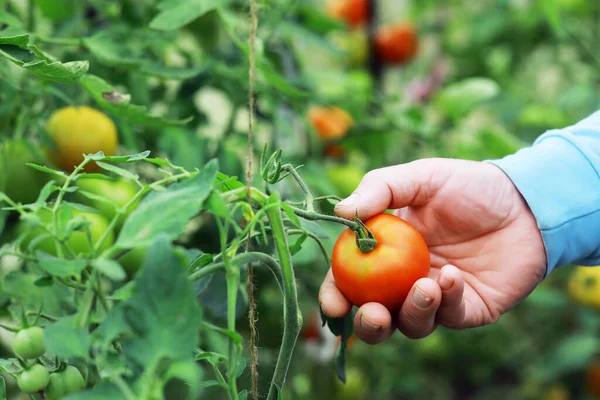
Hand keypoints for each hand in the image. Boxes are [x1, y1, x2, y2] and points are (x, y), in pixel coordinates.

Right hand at [319, 158, 546, 343]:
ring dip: (412, 312)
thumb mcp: (420, 177)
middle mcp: (404, 281)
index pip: (349, 281)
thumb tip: (339, 211)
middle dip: (369, 326)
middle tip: (373, 315)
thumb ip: (379, 189)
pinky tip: (454, 275)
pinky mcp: (468, 309)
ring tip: (425, 287)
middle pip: (376, 317)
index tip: (334, 304)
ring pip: (412, 325)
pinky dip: (448, 300)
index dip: (335, 296)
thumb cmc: (467, 186)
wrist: (524, 201)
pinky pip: (450, 316)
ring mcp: (437, 298)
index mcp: (384, 253)